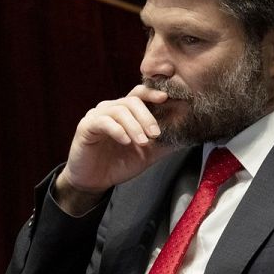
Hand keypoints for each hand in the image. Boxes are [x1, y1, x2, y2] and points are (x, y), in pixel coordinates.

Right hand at [54, 84, 176, 213]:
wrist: (95, 181)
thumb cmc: (120, 163)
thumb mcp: (148, 153)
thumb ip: (165, 142)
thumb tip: (187, 133)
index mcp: (126, 111)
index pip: (140, 93)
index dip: (153, 93)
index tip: (167, 98)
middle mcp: (111, 108)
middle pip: (132, 100)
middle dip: (147, 116)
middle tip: (156, 134)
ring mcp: (97, 115)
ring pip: (119, 110)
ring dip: (134, 126)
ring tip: (142, 142)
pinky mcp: (86, 126)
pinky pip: (103, 121)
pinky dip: (117, 130)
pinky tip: (125, 141)